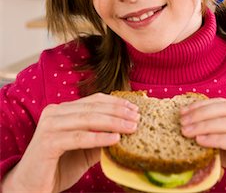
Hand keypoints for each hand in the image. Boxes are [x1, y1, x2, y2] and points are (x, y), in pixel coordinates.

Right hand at [2, 92, 138, 192]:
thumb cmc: (57, 167)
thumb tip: (126, 129)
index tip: (135, 108)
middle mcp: (55, 112)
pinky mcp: (48, 142)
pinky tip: (115, 139)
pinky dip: (99, 138)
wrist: (29, 187)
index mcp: (63, 110)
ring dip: (113, 123)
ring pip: (88, 119)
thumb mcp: (83, 150)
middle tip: (137, 117)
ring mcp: (50, 125)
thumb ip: (100, 137)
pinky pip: (78, 137)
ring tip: (131, 127)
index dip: (116, 102)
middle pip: (93, 107)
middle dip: (118, 111)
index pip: (94, 100)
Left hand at [180, 98, 225, 192]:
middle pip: (225, 109)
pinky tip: (201, 141)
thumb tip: (190, 127)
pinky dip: (217, 139)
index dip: (201, 105)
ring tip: (187, 132)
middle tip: (181, 122)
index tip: (182, 112)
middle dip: (200, 114)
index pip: (223, 103)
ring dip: (205, 126)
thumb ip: (217, 135)